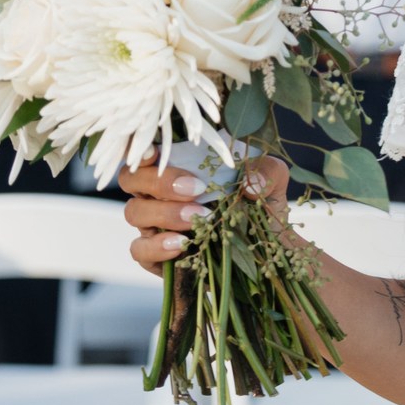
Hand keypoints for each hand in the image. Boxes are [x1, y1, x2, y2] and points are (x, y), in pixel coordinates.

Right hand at [117, 152, 290, 276]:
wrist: (269, 250)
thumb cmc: (259, 206)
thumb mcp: (271, 183)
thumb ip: (266, 171)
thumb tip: (250, 182)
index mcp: (177, 166)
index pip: (145, 151)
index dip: (139, 149)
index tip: (154, 153)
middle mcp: (157, 193)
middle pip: (132, 179)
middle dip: (160, 181)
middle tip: (196, 189)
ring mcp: (152, 225)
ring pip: (134, 212)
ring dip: (165, 213)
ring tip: (197, 218)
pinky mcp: (155, 256)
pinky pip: (139, 249)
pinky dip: (157, 246)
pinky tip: (181, 244)